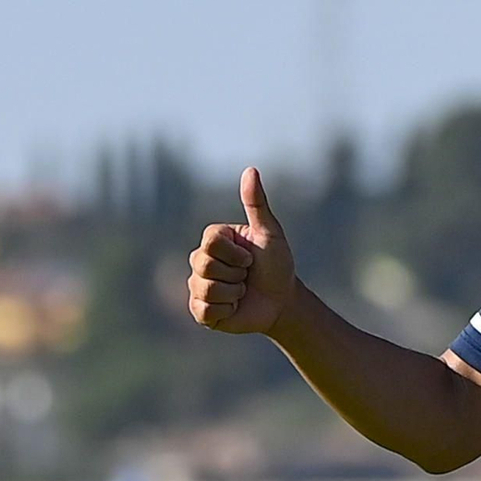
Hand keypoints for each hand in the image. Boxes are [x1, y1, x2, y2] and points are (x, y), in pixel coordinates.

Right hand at [187, 167, 296, 335]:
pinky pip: (203, 310)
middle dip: (236, 274)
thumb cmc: (277, 265)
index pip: (211, 242)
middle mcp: (200, 260)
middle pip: (204, 265)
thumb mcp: (270, 233)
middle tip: (247, 277)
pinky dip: (225, 310)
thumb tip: (251, 169)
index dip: (236, 255)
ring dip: (234, 293)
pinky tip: (233, 308)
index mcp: (213, 239)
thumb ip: (256, 204)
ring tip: (242, 292)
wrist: (282, 301)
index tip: (250, 258)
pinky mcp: (200, 311)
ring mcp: (198, 285)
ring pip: (206, 289)